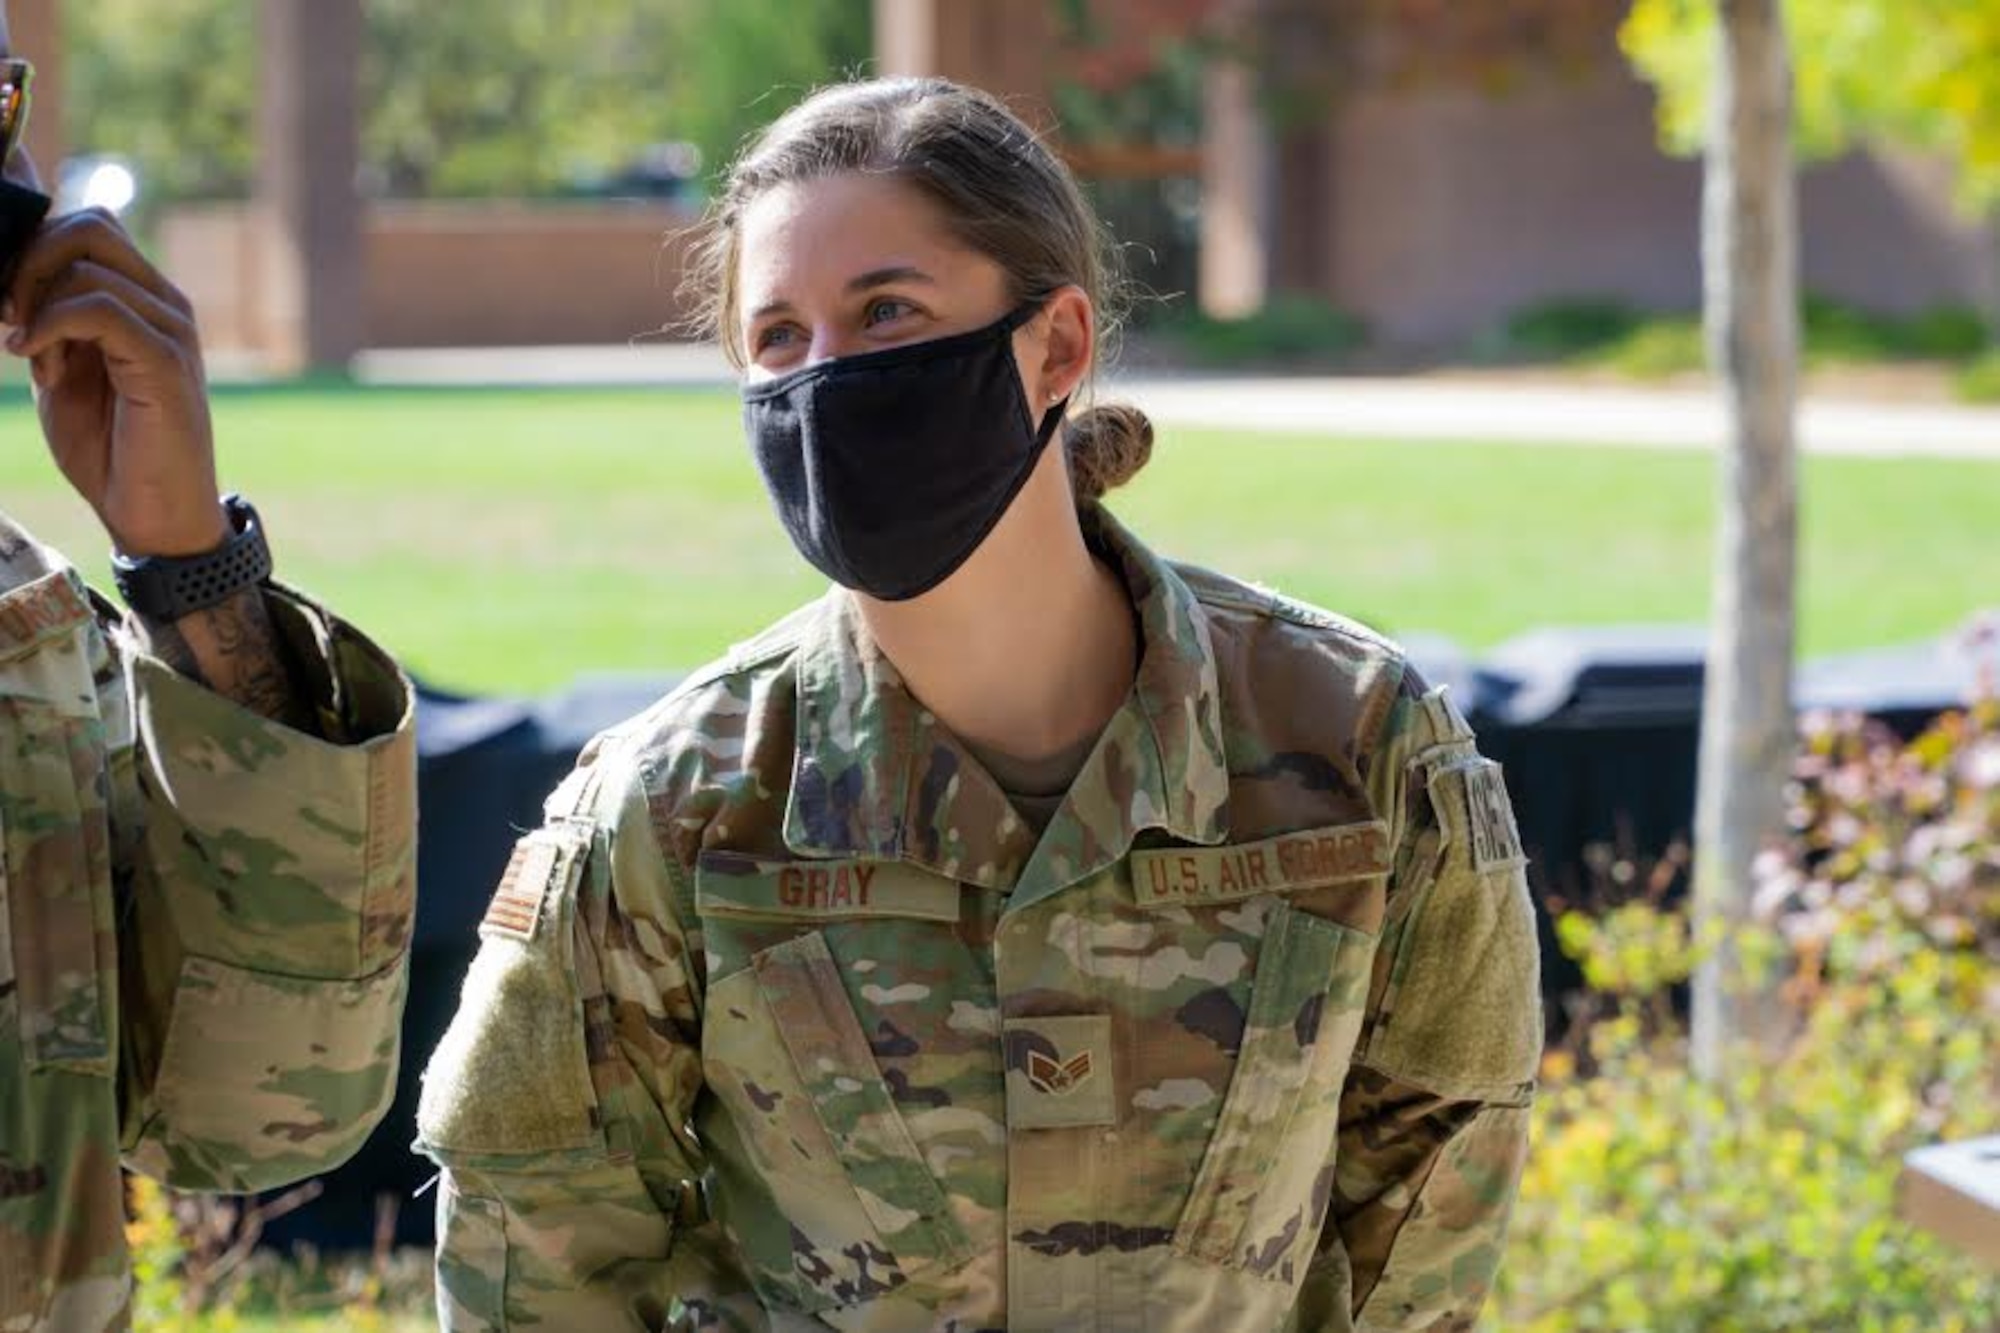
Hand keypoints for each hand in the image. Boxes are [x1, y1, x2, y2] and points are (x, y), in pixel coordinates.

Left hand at [3, 203, 226, 556]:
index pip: (90, 225)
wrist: (155, 517)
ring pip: (86, 263)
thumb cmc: (111, 451)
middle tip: (9, 319)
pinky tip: (41, 366)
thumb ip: (49, 320)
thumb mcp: (63, 369)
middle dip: (29, 261)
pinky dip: (52, 327)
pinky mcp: (166, 360)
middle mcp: (165, 305)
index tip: (6, 301)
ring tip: (34, 361)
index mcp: (144, 302)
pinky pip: (99, 308)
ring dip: (36, 306)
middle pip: (90, 226)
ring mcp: (171, 329)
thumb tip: (11, 272)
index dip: (34, 243)